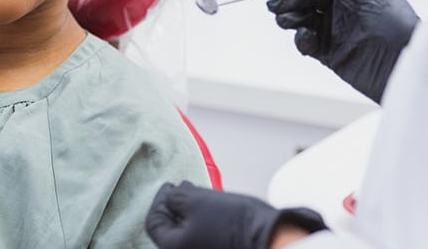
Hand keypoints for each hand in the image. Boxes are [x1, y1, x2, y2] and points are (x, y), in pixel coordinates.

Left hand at [146, 181, 325, 248]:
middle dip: (176, 204)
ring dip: (190, 210)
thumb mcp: (196, 201)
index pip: (154, 221)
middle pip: (171, 227)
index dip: (159, 199)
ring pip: (189, 230)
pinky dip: (203, 220)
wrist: (273, 237)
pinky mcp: (220, 247)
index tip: (170, 185)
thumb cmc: (233, 221)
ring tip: (200, 194)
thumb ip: (175, 197)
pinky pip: (204, 234)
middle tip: (184, 188)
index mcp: (173, 248)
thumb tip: (170, 194)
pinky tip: (212, 207)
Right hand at [265, 0, 419, 102]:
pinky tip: (306, 38)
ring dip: (289, 15)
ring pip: (299, 16)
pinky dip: (300, 38)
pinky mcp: (329, 52)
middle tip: (276, 2)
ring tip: (288, 19)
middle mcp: (340, 6)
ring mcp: (334, 29)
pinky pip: (304, 41)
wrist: (407, 66)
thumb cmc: (398, 26)